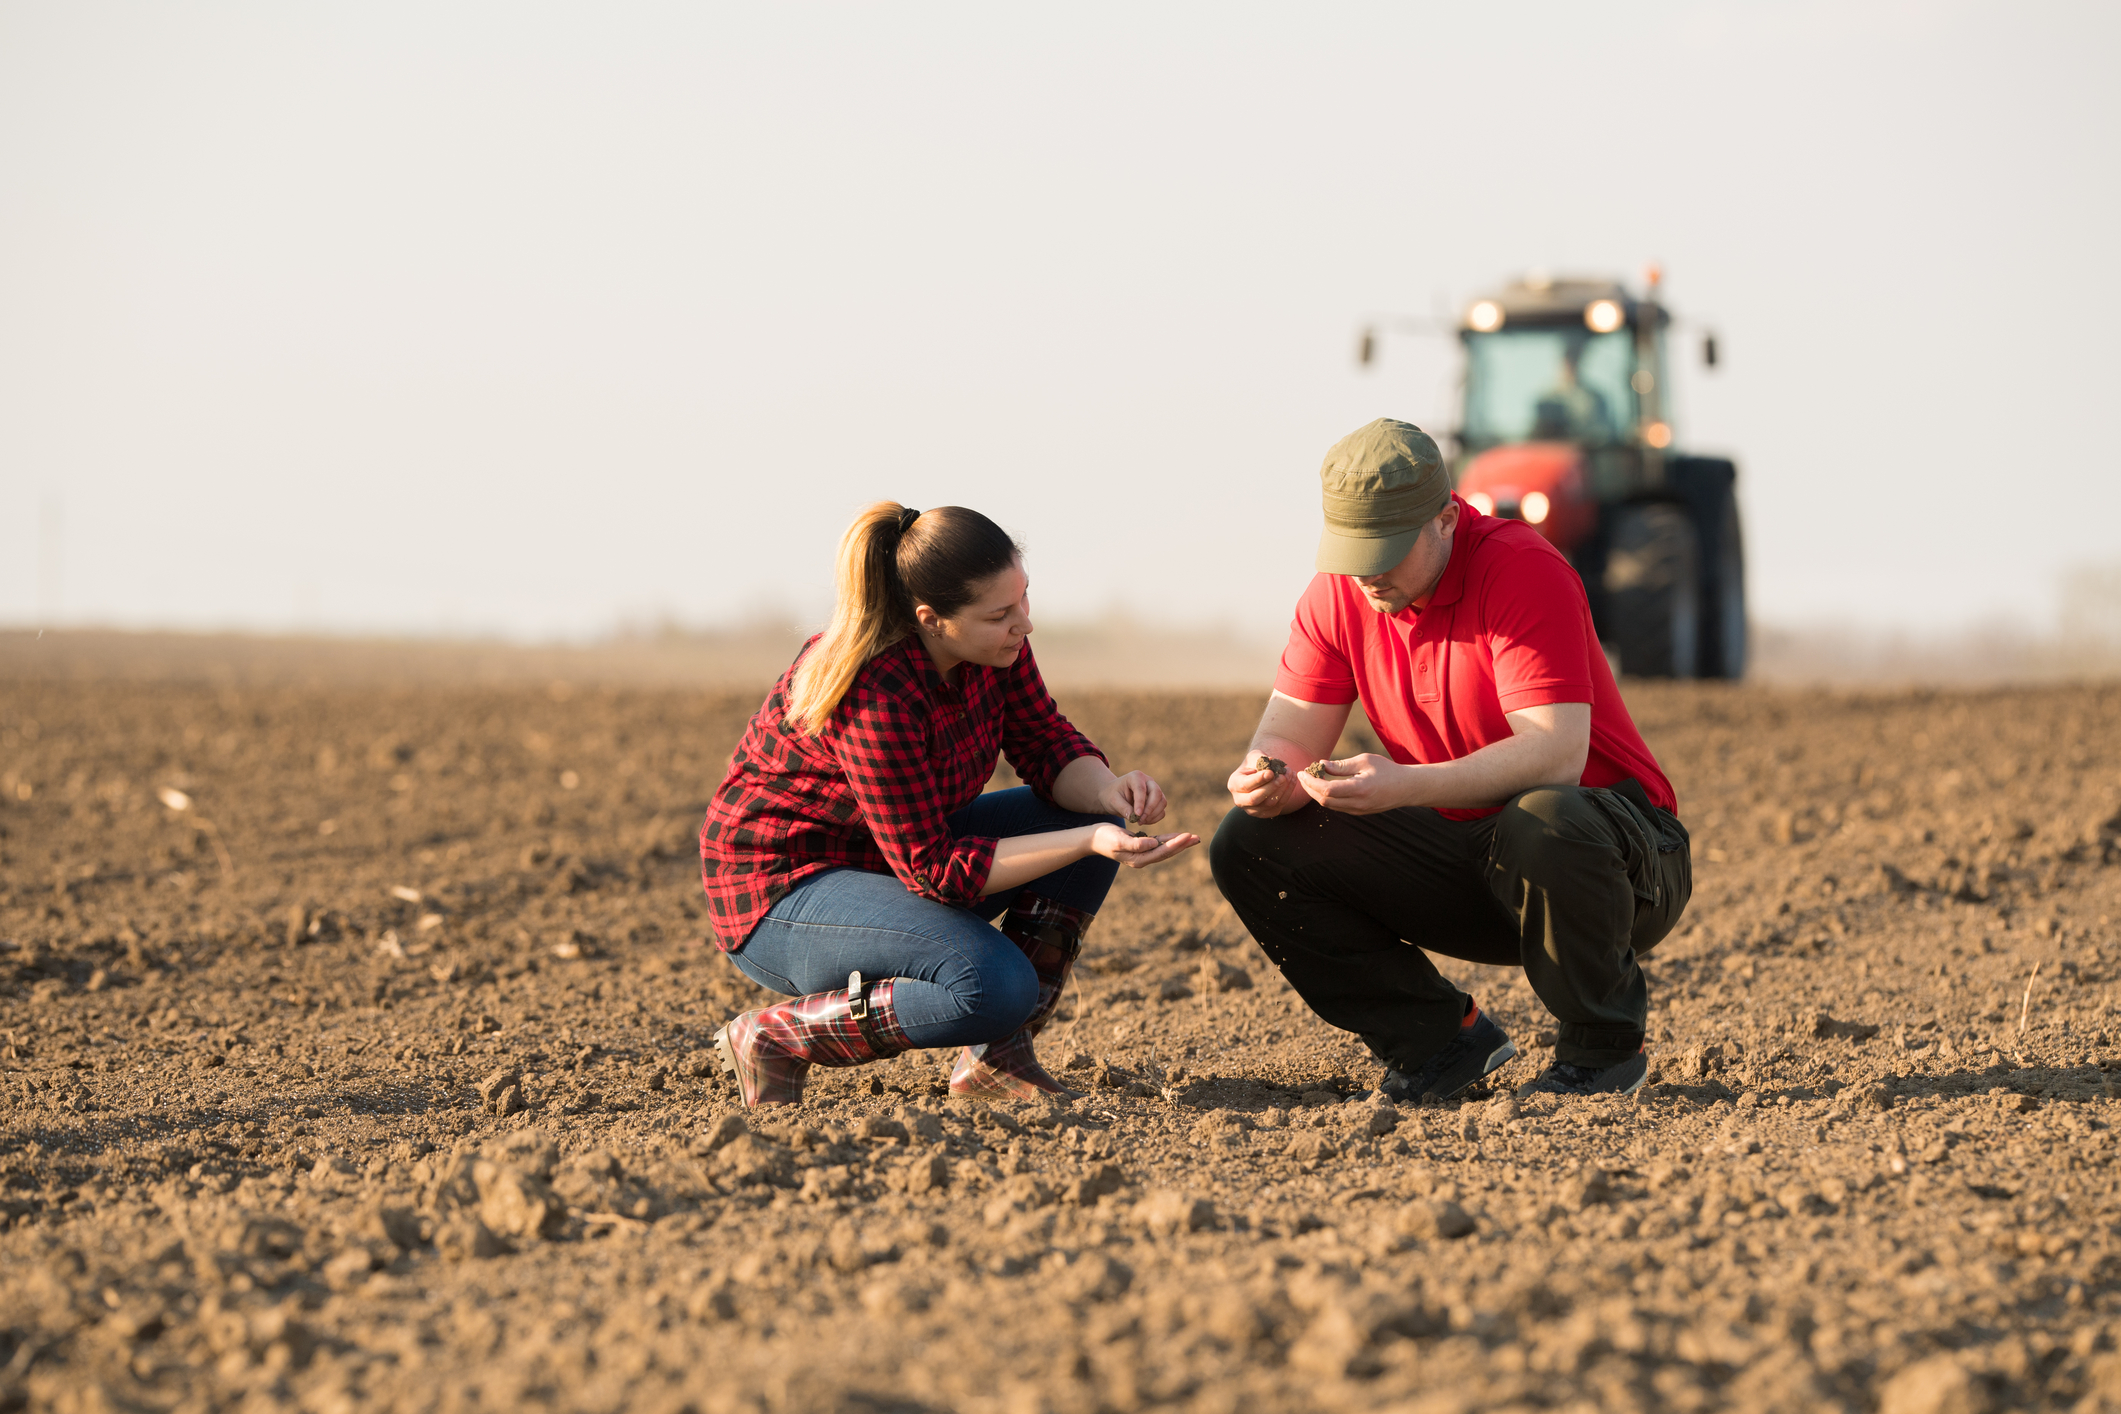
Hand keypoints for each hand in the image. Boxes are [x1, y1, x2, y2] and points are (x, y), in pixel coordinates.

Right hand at [1090, 823, 1200, 868]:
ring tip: (1193, 838)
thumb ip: (1136, 843)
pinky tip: (1178, 837)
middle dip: (1182, 845)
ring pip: (1165, 848)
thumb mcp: (1119, 840)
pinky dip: (1170, 840)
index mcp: (1138, 859)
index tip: (1188, 836)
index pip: (1162, 851)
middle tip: (1197, 838)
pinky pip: (1159, 844)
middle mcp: (1142, 859)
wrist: (1092, 838)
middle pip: (1167, 852)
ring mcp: (1142, 855)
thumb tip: (1154, 843)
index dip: (1176, 843)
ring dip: (1179, 843)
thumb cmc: (1104, 838)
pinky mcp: (1141, 848)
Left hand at [1098, 770, 1168, 827]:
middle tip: (1140, 820)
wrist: (1113, 795)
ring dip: (1153, 814)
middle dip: (1150, 809)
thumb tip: (1134, 818)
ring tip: (1140, 822)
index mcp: (1135, 777)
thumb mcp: (1113, 801)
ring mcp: (1154, 789)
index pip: (1141, 789)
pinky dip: (1155, 817)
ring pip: (1162, 802)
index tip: (1137, 815)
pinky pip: (1162, 809)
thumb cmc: (1111, 795)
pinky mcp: (1157, 799)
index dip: (1141, 803)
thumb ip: (1123, 808)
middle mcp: (1148, 781)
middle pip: (1157, 793)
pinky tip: (1144, 821)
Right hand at [1227, 752, 1297, 817]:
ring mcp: (1252, 810)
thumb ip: (1261, 759)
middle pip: (1255, 799)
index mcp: (1234, 785)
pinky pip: (1278, 806)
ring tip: (1289, 774)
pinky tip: (1292, 780)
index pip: (1245, 785)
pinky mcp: (1265, 813)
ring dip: (1282, 789)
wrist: (1260, 775)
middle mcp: (1240, 800)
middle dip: (1271, 787)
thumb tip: (1271, 762)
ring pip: (1269, 804)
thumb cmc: (1256, 763)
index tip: (1271, 772)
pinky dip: (1287, 793)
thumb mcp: (1255, 756)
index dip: (1259, 779)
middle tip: (1283, 777)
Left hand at [1294, 753, 1409, 814]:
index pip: (1327, 790)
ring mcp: (1358, 810)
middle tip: (1302, 775)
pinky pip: (1337, 807)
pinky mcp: (1359, 812)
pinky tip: (1323, 786)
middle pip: (1324, 800)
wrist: (1407, 787)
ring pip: (1329, 806)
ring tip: (1310, 779)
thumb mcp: (1365, 761)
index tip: (1303, 772)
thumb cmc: (1387, 770)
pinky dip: (1326, 797)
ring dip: (1316, 794)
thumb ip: (1342, 765)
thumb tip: (1321, 765)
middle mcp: (1358, 803)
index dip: (1311, 782)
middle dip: (1309, 788)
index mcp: (1359, 789)